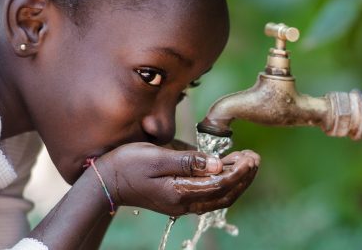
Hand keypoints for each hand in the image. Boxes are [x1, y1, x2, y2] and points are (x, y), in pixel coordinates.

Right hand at [92, 142, 259, 215]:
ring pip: (219, 198)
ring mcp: (182, 203)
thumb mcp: (157, 156)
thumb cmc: (128, 164)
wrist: (106, 181)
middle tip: (255, 158)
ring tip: (247, 162)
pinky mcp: (179, 199)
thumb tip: (217, 164)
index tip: (251, 157)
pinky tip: (229, 169)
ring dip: (236, 181)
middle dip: (243, 177)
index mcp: (180, 192)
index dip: (239, 171)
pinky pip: (209, 195)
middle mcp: (184, 203)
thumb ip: (188, 161)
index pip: (221, 184)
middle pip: (225, 195)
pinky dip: (224, 184)